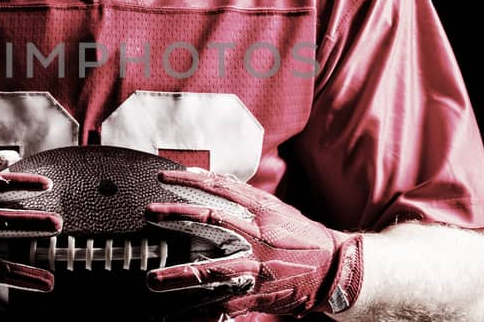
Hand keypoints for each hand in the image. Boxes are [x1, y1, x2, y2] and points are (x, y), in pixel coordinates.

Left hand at [145, 168, 363, 319]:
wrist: (335, 269)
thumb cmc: (302, 237)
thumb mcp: (276, 209)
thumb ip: (243, 196)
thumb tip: (208, 177)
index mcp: (263, 210)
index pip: (221, 186)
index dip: (190, 179)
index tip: (163, 175)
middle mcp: (258, 235)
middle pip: (212, 220)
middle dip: (177, 217)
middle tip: (149, 216)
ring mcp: (257, 267)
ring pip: (213, 270)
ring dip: (179, 276)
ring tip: (153, 281)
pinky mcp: (257, 294)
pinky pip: (223, 306)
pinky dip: (199, 314)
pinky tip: (178, 318)